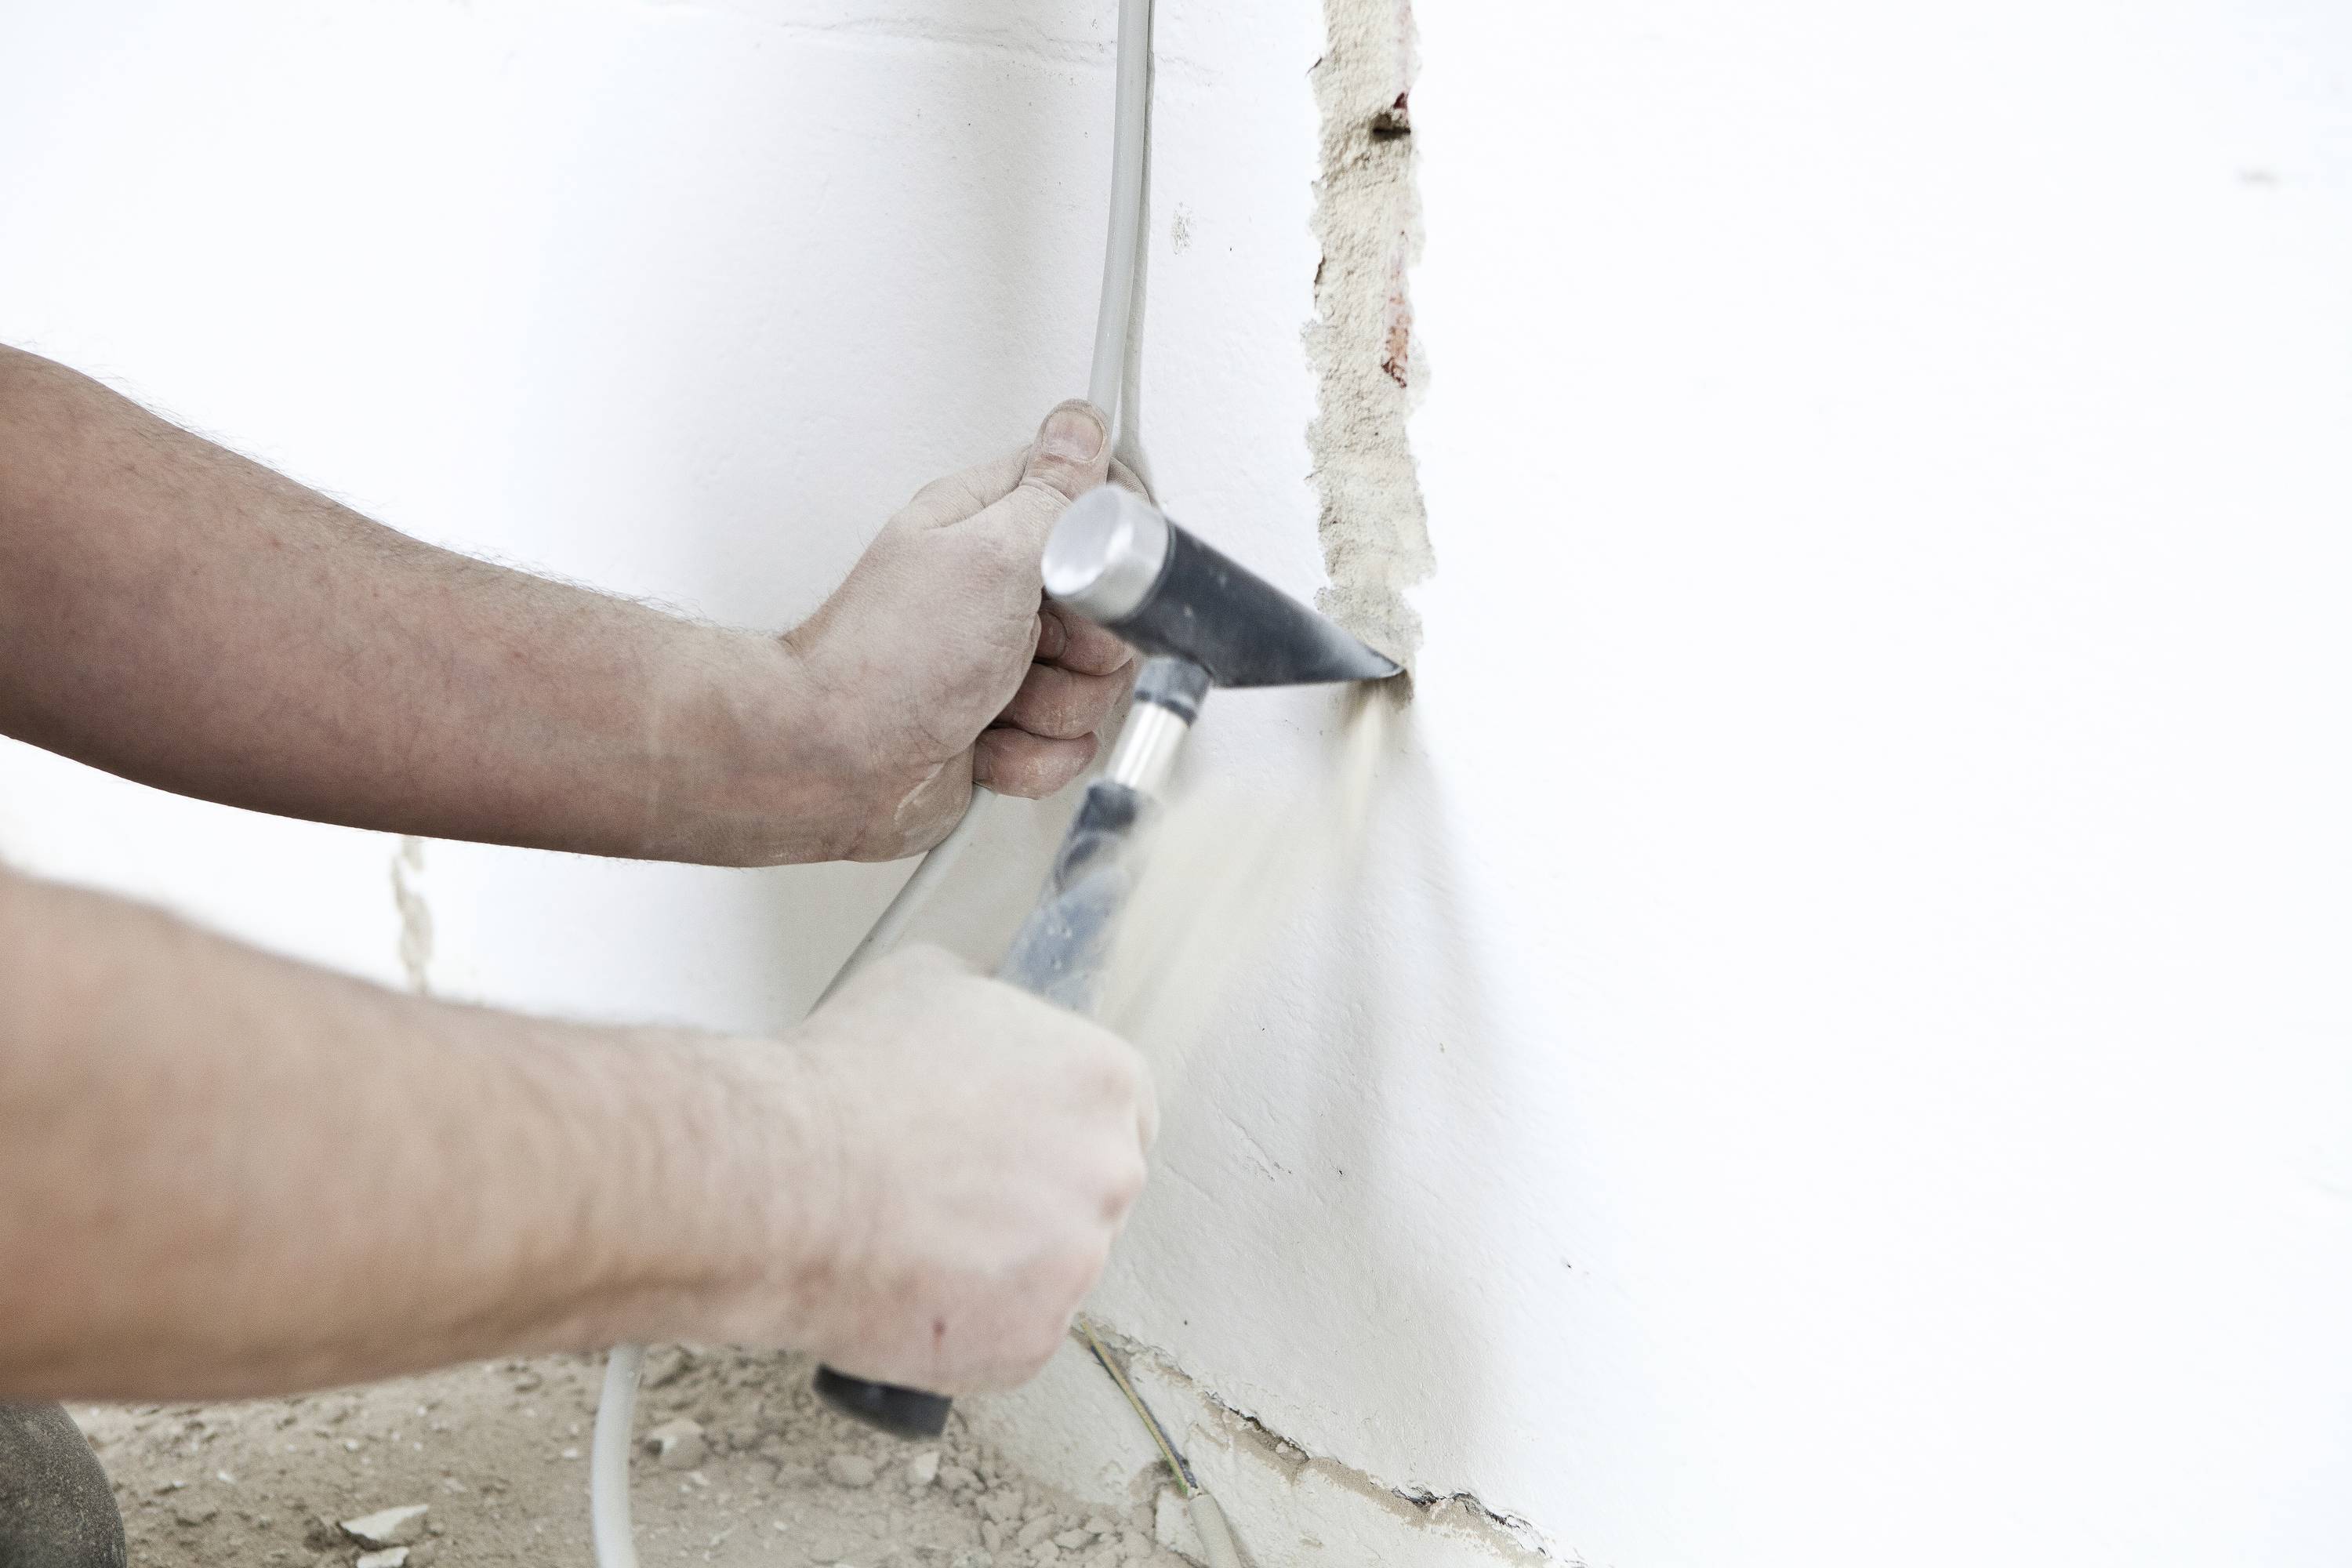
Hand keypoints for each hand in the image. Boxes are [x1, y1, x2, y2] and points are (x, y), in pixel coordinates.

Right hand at [737, 945, 1155, 1392]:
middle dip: (1033, 1199)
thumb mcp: (928, 986)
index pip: (1121, 1113)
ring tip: (915, 1246)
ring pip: (1052, 1272)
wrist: (782, 1179)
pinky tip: (910, 1293)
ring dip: (1001, 1266)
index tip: (1018, 1146)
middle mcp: (1109, 1172)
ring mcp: (1077, 1264)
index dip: (1060, 1130)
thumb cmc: (843, 1081)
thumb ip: (990, 1017)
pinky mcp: (1030, 1340)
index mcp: (1103, 1079)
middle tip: (954, 1196)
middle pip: (1091, 1194)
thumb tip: (985, 1032)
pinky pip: (1010, 1339)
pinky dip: (966, 1328)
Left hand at [784, 402, 1139, 859]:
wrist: (831, 761)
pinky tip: (983, 740)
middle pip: (1112, 612)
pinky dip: (1030, 756)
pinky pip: (1068, 744)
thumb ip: (1053, 495)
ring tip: (993, 699)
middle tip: (1033, 646)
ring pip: (1097, 686)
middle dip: (1085, 649)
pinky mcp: (1008, 724)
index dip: (1110, 545)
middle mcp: (1002, 591)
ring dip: (1052, 708)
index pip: (1092, 505)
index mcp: (991, 526)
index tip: (1088, 574)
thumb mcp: (988, 554)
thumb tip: (1083, 427)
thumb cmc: (885, 659)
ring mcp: (1007, 662)